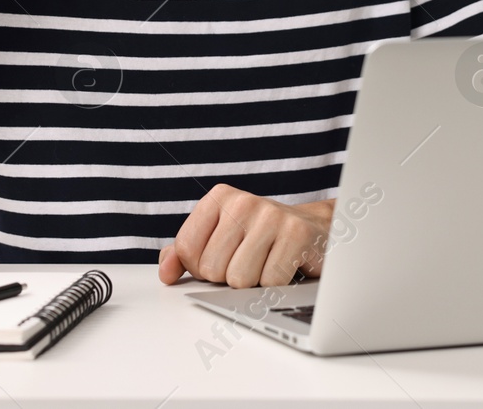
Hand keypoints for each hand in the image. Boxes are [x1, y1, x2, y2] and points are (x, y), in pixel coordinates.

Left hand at [157, 185, 333, 287]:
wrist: (316, 230)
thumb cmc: (263, 238)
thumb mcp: (220, 239)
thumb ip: (186, 254)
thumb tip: (165, 272)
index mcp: (220, 198)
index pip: (187, 250)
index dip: (201, 268)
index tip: (223, 259)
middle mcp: (244, 202)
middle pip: (211, 269)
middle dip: (229, 277)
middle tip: (251, 261)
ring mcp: (272, 215)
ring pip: (239, 280)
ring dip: (254, 283)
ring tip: (268, 262)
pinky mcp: (297, 234)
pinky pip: (269, 282)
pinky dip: (278, 285)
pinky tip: (287, 266)